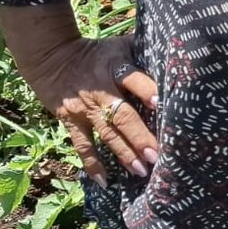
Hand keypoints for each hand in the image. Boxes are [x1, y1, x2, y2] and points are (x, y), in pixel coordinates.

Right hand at [0, 3, 158, 186]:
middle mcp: (101, 91)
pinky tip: (105, 182)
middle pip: (122, 115)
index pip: (133, 79)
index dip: (146, 90)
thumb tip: (176, 58)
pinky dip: (93, 165)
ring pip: (106, 134)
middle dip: (139, 136)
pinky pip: (83, 146)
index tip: (160, 104)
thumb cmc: (96, 52)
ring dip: (124, 153)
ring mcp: (85, 109)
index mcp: (115, 68)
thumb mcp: (119, 46)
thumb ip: (142, 53)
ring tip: (141, 170)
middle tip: (156, 154)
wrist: (51, 58)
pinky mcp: (72, 122)